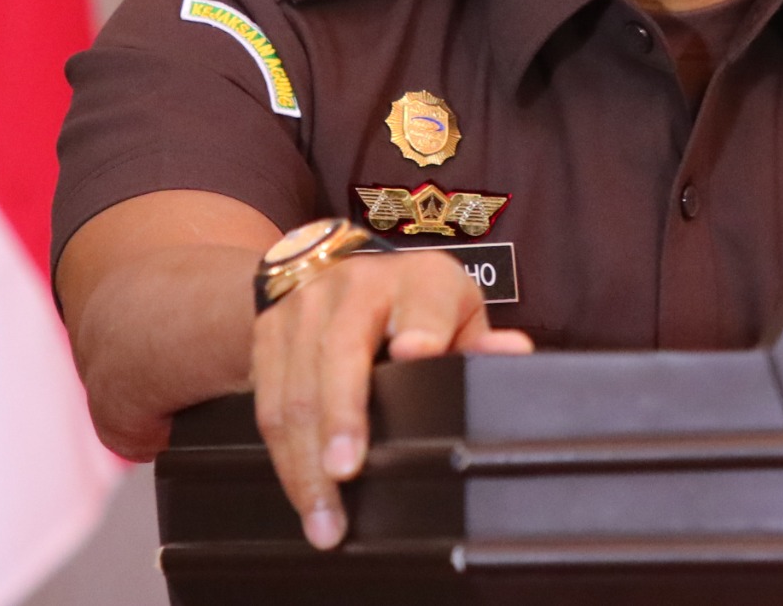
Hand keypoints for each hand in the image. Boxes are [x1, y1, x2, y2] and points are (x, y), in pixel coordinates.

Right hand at [252, 247, 532, 549]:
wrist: (335, 266)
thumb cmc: (414, 302)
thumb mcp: (457, 310)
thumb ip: (482, 342)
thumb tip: (516, 354)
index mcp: (418, 280)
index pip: (422, 303)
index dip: (419, 329)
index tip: (415, 353)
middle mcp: (356, 286)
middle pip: (341, 353)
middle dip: (341, 417)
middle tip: (345, 476)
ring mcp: (304, 308)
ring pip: (295, 388)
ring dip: (305, 459)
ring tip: (324, 517)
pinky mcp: (268, 335)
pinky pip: (266, 404)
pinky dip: (283, 458)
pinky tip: (302, 496)